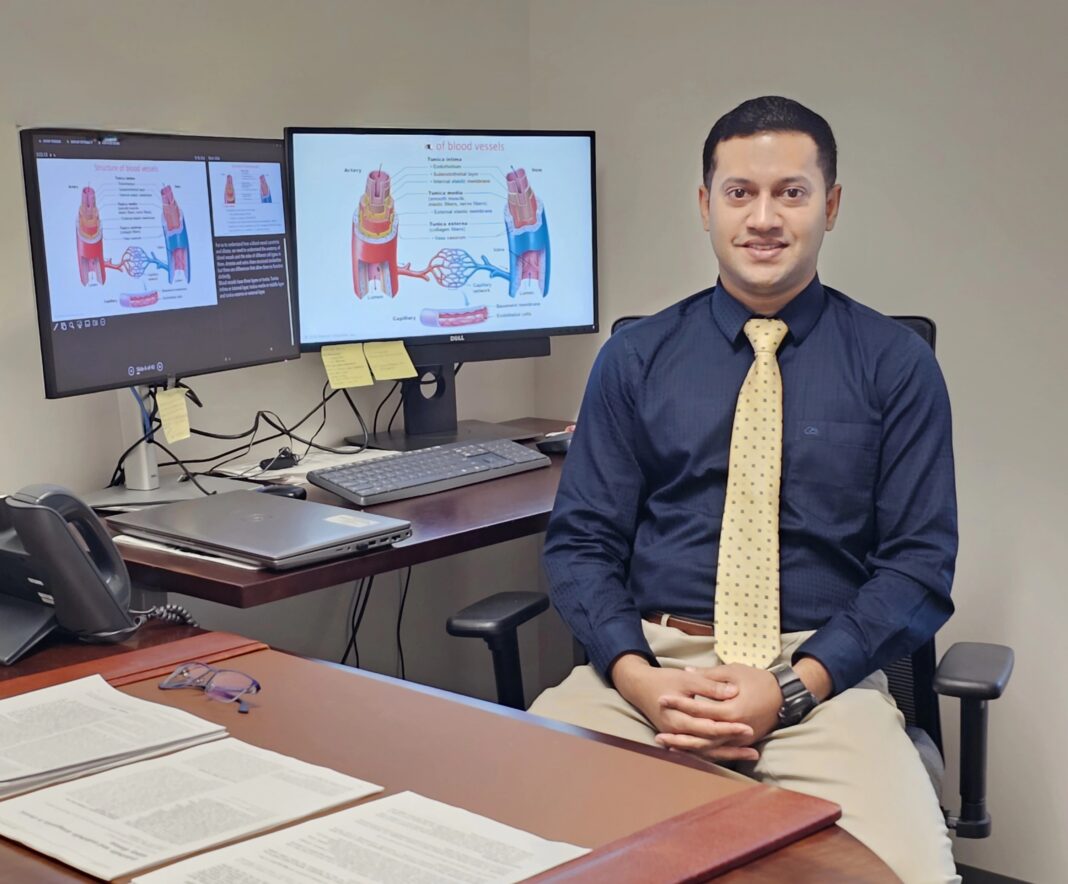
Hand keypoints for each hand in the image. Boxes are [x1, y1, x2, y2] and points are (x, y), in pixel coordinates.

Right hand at [610, 655, 758, 761]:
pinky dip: (717, 752)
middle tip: (755, 750)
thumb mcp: (687, 678)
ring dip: (729, 754)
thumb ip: (710, 686)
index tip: (748, 727)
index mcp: (679, 719)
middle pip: (710, 745)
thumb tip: (734, 691)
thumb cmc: (664, 680)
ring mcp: (678, 738)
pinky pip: (701, 750)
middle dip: (733, 747)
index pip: (709, 728)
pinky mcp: (680, 738)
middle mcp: (678, 733)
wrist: (639, 686)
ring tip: (752, 755)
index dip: (729, 729)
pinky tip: (734, 754)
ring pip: (707, 751)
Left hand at [655, 663, 780, 755]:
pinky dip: (703, 752)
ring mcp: (739, 739)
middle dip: (679, 736)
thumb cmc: (759, 680)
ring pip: (710, 748)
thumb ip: (709, 675)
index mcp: (732, 710)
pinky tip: (688, 751)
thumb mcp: (734, 672)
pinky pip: (720, 750)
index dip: (680, 703)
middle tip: (658, 736)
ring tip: (668, 747)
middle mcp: (735, 729)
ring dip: (688, 748)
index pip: (700, 709)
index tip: (662, 698)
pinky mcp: (742, 743)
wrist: (785, 696)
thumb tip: (687, 670)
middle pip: (702, 736)